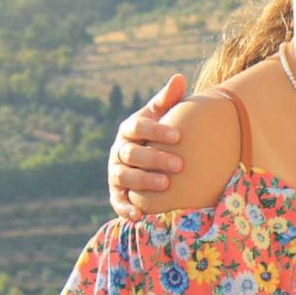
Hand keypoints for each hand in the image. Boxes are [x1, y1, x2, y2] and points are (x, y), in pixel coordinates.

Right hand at [108, 74, 186, 220]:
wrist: (150, 155)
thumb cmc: (159, 132)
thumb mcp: (162, 115)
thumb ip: (169, 99)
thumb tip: (179, 78)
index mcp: (129, 129)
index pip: (138, 128)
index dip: (156, 132)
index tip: (178, 137)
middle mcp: (118, 150)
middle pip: (132, 154)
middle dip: (154, 159)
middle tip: (180, 165)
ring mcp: (115, 172)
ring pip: (124, 176)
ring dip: (143, 181)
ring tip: (166, 184)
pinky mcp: (116, 192)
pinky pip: (117, 201)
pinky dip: (125, 208)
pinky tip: (138, 216)